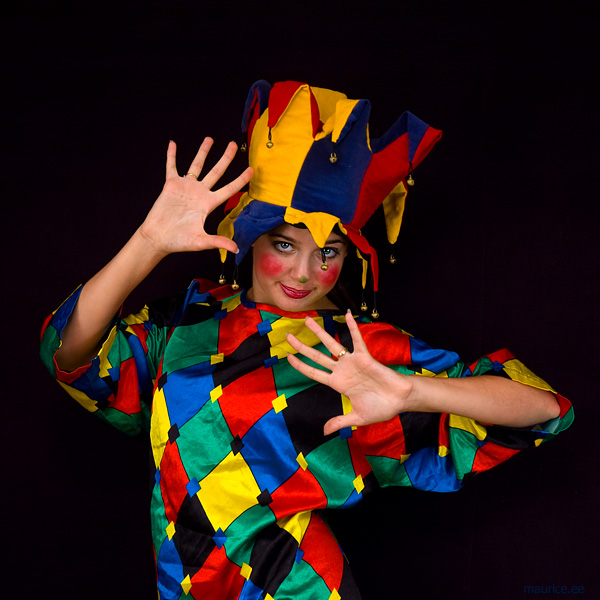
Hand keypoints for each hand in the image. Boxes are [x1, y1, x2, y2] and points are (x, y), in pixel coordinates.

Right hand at [139, 138, 252, 256]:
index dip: (240, 180)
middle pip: (216, 172)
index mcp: (208, 204)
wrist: (158, 238)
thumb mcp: (201, 242)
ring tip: (210, 139)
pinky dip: (172, 155)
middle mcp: (200, 193)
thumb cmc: (179, 241)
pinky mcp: (170, 185)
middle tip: (233, 145)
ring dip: (203, 152)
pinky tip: (173, 144)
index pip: (229, 189)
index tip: (251, 170)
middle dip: (225, 158)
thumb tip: (236, 250)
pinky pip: (172, 167)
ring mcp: (186, 188)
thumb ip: (218, 242)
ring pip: (197, 165)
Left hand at [286, 311, 412, 434]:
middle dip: (301, 346)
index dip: (300, 365)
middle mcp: (342, 370)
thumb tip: (325, 431)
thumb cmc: (381, 408)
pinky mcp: (365, 357)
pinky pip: (357, 339)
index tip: (288, 357)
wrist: (400, 401)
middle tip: (288, 336)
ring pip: (331, 344)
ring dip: (319, 332)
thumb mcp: (357, 418)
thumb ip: (340, 422)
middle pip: (317, 356)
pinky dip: (353, 327)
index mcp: (337, 384)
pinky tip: (347, 315)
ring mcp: (352, 362)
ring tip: (307, 320)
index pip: (314, 372)